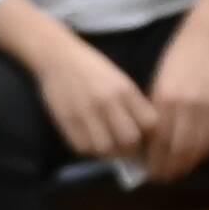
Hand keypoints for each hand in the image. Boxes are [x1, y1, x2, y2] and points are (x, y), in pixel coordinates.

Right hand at [27, 29, 159, 167]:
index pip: (149, 123)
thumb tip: (146, 133)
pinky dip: (91, 150)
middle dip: (131, 148)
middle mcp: (107, 101)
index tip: (144, 137)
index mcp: (124, 89)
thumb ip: (133, 104)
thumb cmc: (93, 69)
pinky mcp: (67, 120)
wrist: (58, 57)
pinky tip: (93, 142)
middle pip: (129, 139)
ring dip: (110, 152)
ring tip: (109, 147)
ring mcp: (86, 112)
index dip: (150, 135)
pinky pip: (84, 147)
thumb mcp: (120, 80)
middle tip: (127, 147)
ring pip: (106, 148)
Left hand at [140, 19, 208, 182]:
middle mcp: (187, 106)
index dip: (155, 161)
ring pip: (198, 148)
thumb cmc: (177, 58)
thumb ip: (155, 110)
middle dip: (170, 168)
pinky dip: (205, 153)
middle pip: (179, 149)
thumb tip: (149, 140)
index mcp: (166, 98)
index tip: (149, 172)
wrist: (208, 40)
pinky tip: (197, 158)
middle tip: (162, 178)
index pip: (159, 140)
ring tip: (178, 173)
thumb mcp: (158, 81)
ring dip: (188, 165)